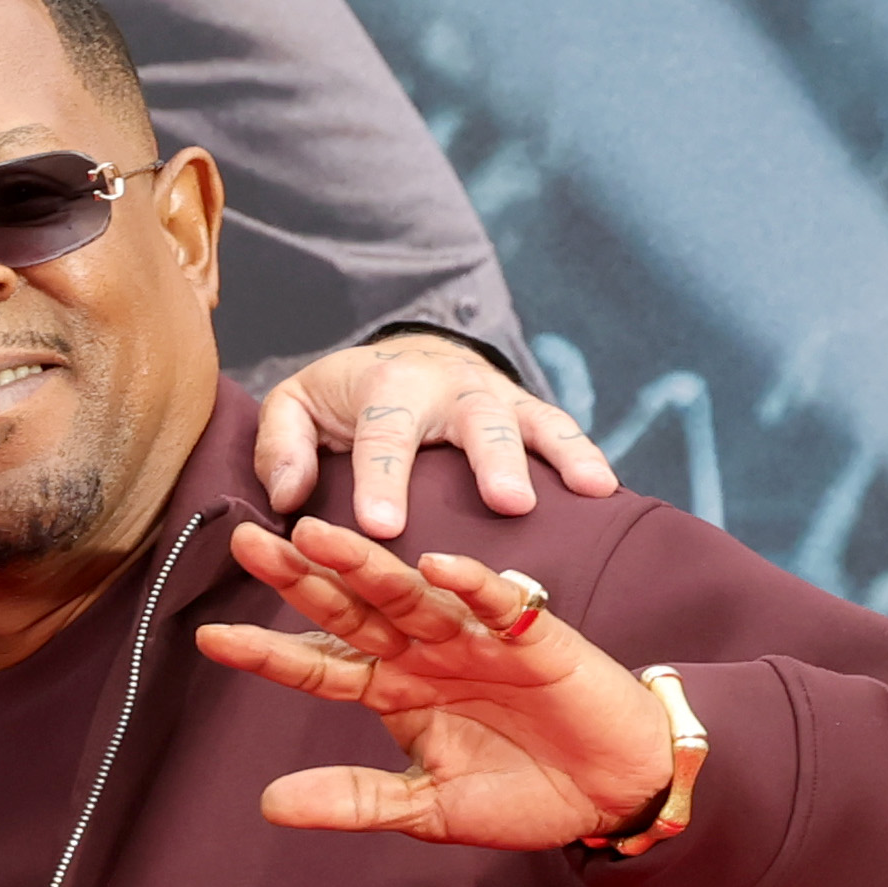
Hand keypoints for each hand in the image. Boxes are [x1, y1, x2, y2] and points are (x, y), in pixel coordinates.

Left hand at [201, 519, 673, 851]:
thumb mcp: (425, 809)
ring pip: (410, 595)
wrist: (610, 790)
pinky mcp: (532, 638)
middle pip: (352, 610)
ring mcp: (474, 640)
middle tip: (246, 541)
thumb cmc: (522, 794)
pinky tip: (434, 563)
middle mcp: (425, 655)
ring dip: (367, 565)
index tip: (208, 635)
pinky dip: (470, 585)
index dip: (267, 653)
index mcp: (395, 690)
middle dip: (300, 577)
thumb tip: (267, 805)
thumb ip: (353, 801)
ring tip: (318, 535)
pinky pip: (497, 603)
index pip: (318, 668)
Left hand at [251, 333, 616, 541]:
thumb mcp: (295, 409)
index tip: (381, 528)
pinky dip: (585, 455)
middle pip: (474, 422)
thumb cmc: (343, 400)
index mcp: (386, 387)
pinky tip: (605, 489)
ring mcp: (493, 398)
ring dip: (560, 454)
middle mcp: (447, 386)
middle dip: (492, 461)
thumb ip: (282, 447)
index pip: (383, 437)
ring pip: (529, 422)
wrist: (401, 358)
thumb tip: (289, 496)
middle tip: (508, 504)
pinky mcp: (525, 411)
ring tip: (588, 490)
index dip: (382, 480)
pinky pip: (560, 430)